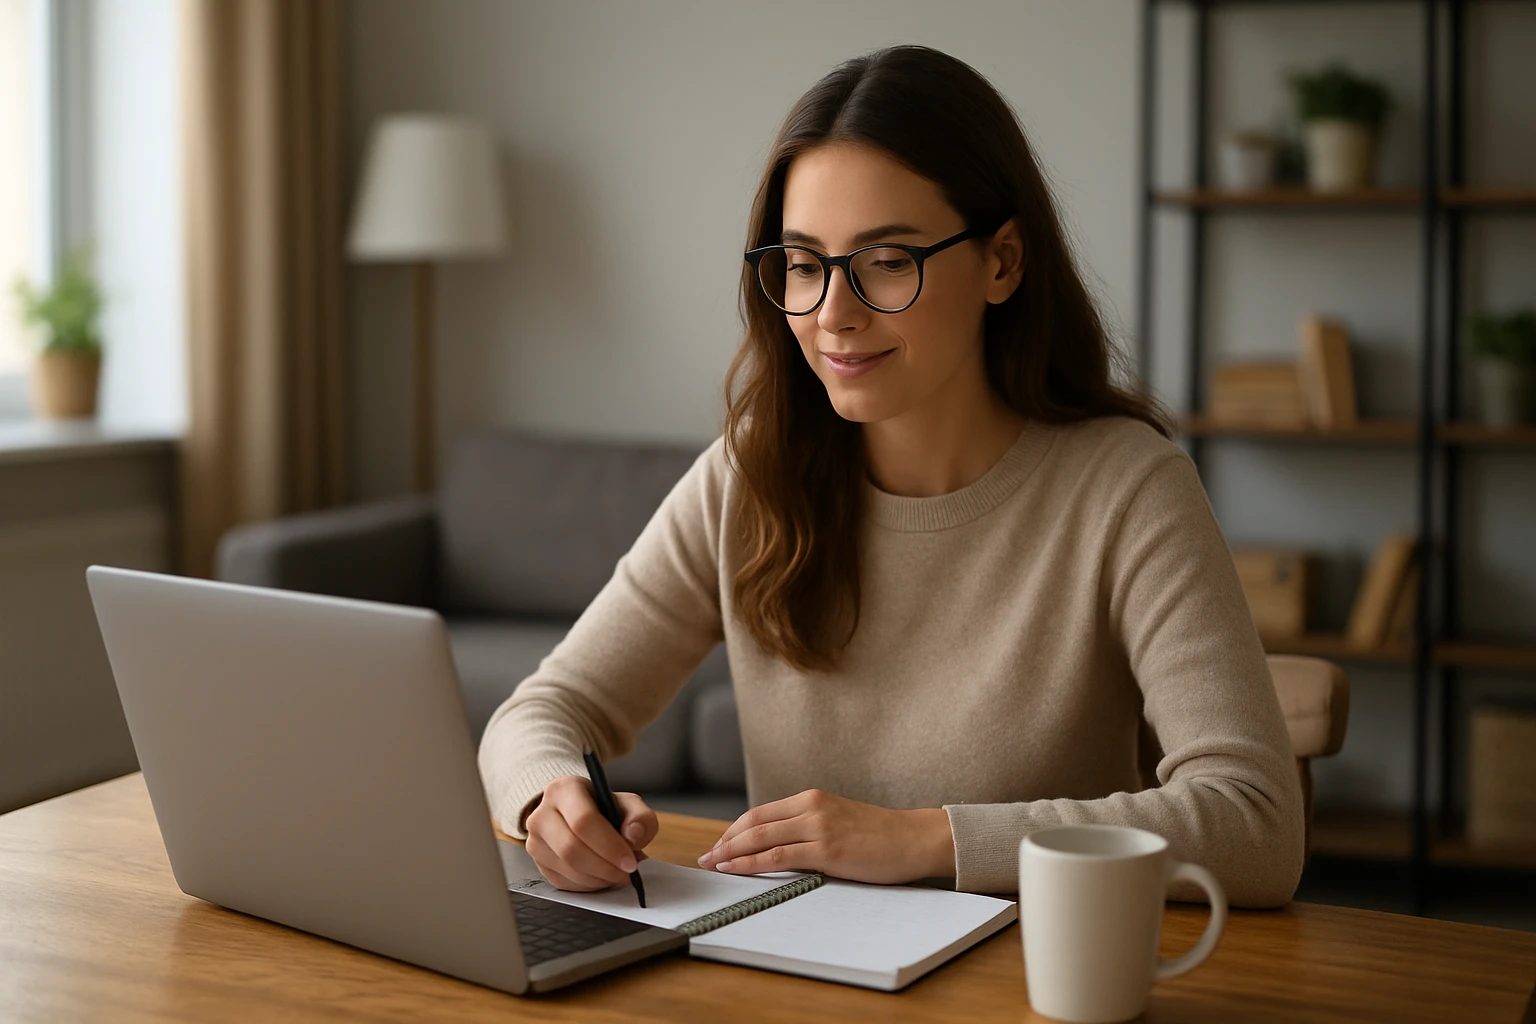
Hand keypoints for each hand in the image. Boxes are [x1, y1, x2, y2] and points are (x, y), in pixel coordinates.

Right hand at [524, 774, 657, 890]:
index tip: (629, 861)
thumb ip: (639, 816)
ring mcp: (535, 840)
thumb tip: (633, 835)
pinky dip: (588, 885)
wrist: (577, 814)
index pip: (583, 820)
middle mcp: (542, 813)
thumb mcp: (627, 804)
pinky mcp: (537, 862)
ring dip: (598, 878)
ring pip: (567, 869)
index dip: (609, 845)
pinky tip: (601, 876)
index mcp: (564, 790)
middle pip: (571, 848)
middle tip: (626, 872)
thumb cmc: (603, 808)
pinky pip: (562, 882)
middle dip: (604, 867)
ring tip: (616, 873)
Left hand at [696, 789, 954, 884]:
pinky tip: (736, 869)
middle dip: (725, 841)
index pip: (761, 813)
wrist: (915, 839)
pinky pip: (779, 856)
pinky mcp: (827, 849)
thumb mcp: (838, 821)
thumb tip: (779, 846)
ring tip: (713, 865)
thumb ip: (810, 828)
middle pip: (754, 823)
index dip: (734, 830)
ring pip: (761, 838)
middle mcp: (811, 807)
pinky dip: (751, 863)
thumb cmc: (880, 836)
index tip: (718, 845)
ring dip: (731, 852)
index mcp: (812, 799)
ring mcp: (819, 827)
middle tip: (706, 857)